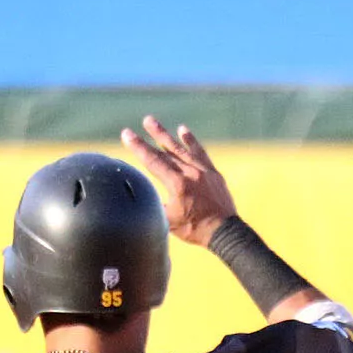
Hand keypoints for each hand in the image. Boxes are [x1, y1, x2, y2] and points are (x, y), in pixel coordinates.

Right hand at [121, 115, 235, 246]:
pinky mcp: (212, 173)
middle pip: (167, 151)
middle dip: (153, 135)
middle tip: (144, 120)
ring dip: (167, 135)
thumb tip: (142, 196)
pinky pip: (200, 153)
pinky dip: (191, 142)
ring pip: (181, 149)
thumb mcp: (169, 221)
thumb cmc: (195, 229)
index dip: (138, 147)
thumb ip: (156, 205)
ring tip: (154, 122)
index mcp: (177, 184)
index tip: (127, 134)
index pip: (153, 161)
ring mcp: (203, 171)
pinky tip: (183, 130)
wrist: (224, 232)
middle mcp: (190, 173)